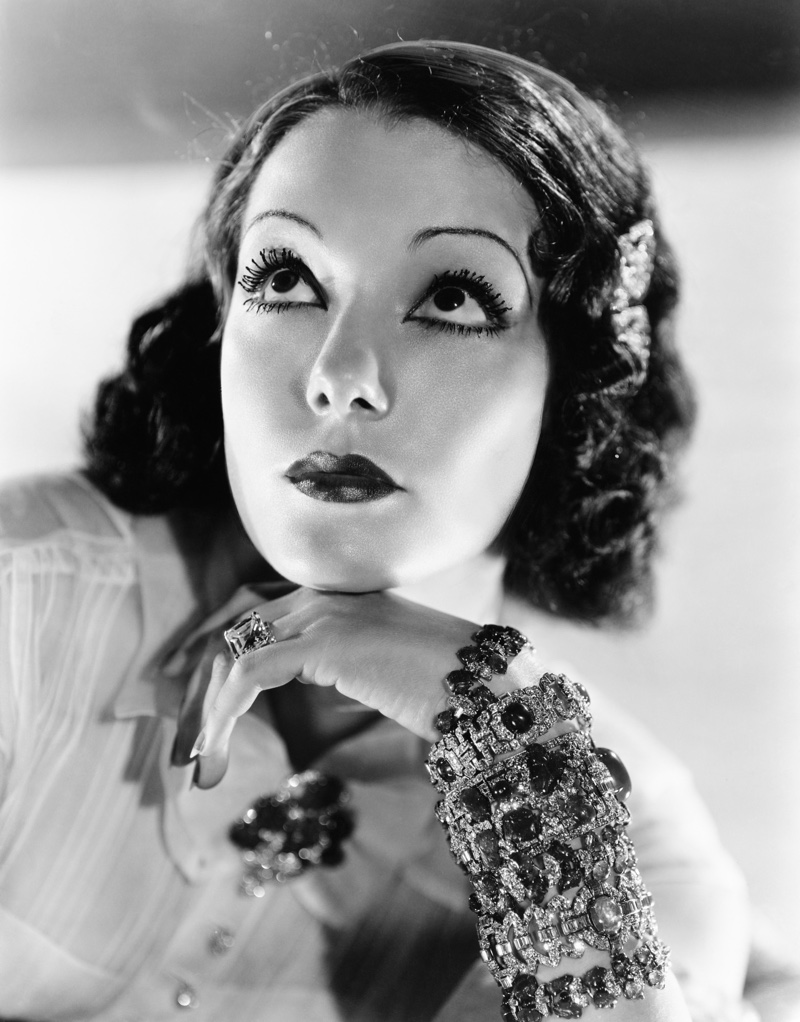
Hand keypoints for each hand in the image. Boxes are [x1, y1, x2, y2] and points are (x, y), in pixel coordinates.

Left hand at [189, 587, 480, 787]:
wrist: (493, 686)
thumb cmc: (448, 688)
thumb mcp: (379, 671)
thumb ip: (340, 665)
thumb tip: (308, 682)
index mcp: (333, 600)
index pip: (254, 623)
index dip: (218, 669)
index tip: (202, 719)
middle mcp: (321, 597)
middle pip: (234, 635)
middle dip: (201, 693)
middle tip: (189, 750)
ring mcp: (324, 614)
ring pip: (235, 655)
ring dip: (208, 713)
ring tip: (201, 766)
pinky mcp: (326, 642)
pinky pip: (250, 674)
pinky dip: (223, 715)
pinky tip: (216, 753)